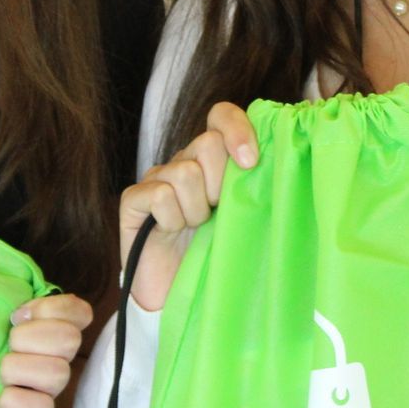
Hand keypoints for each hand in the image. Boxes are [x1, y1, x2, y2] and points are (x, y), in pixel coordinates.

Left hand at [0, 291, 92, 407]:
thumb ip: (12, 311)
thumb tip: (17, 304)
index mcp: (52, 334)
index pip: (80, 312)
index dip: (53, 309)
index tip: (18, 316)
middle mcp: (59, 361)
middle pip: (69, 339)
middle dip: (28, 338)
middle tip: (7, 348)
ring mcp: (51, 392)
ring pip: (56, 372)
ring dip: (16, 370)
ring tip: (0, 378)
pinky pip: (40, 407)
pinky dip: (12, 401)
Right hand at [116, 102, 256, 311]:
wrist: (177, 292)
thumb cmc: (214, 252)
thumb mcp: (240, 215)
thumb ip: (250, 185)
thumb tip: (275, 159)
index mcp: (212, 158)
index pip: (221, 115)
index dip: (237, 129)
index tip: (250, 162)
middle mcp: (183, 161)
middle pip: (208, 144)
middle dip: (219, 183)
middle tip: (215, 212)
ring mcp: (156, 178)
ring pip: (185, 173)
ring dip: (195, 209)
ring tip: (194, 227)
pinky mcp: (133, 199)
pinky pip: (160, 196)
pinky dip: (172, 219)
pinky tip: (170, 232)